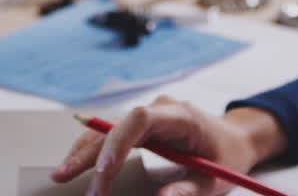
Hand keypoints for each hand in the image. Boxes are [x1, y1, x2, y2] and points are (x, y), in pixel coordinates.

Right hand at [50, 95, 286, 195]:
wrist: (236, 139)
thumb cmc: (228, 158)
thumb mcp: (214, 181)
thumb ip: (187, 190)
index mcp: (180, 116)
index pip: (140, 119)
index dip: (117, 142)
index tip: (104, 172)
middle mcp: (159, 110)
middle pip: (115, 125)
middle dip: (89, 153)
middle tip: (65, 178)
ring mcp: (148, 116)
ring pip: (107, 128)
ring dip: (84, 150)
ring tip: (61, 174)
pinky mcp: (142, 126)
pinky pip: (112, 134)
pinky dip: (93, 150)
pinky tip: (75, 166)